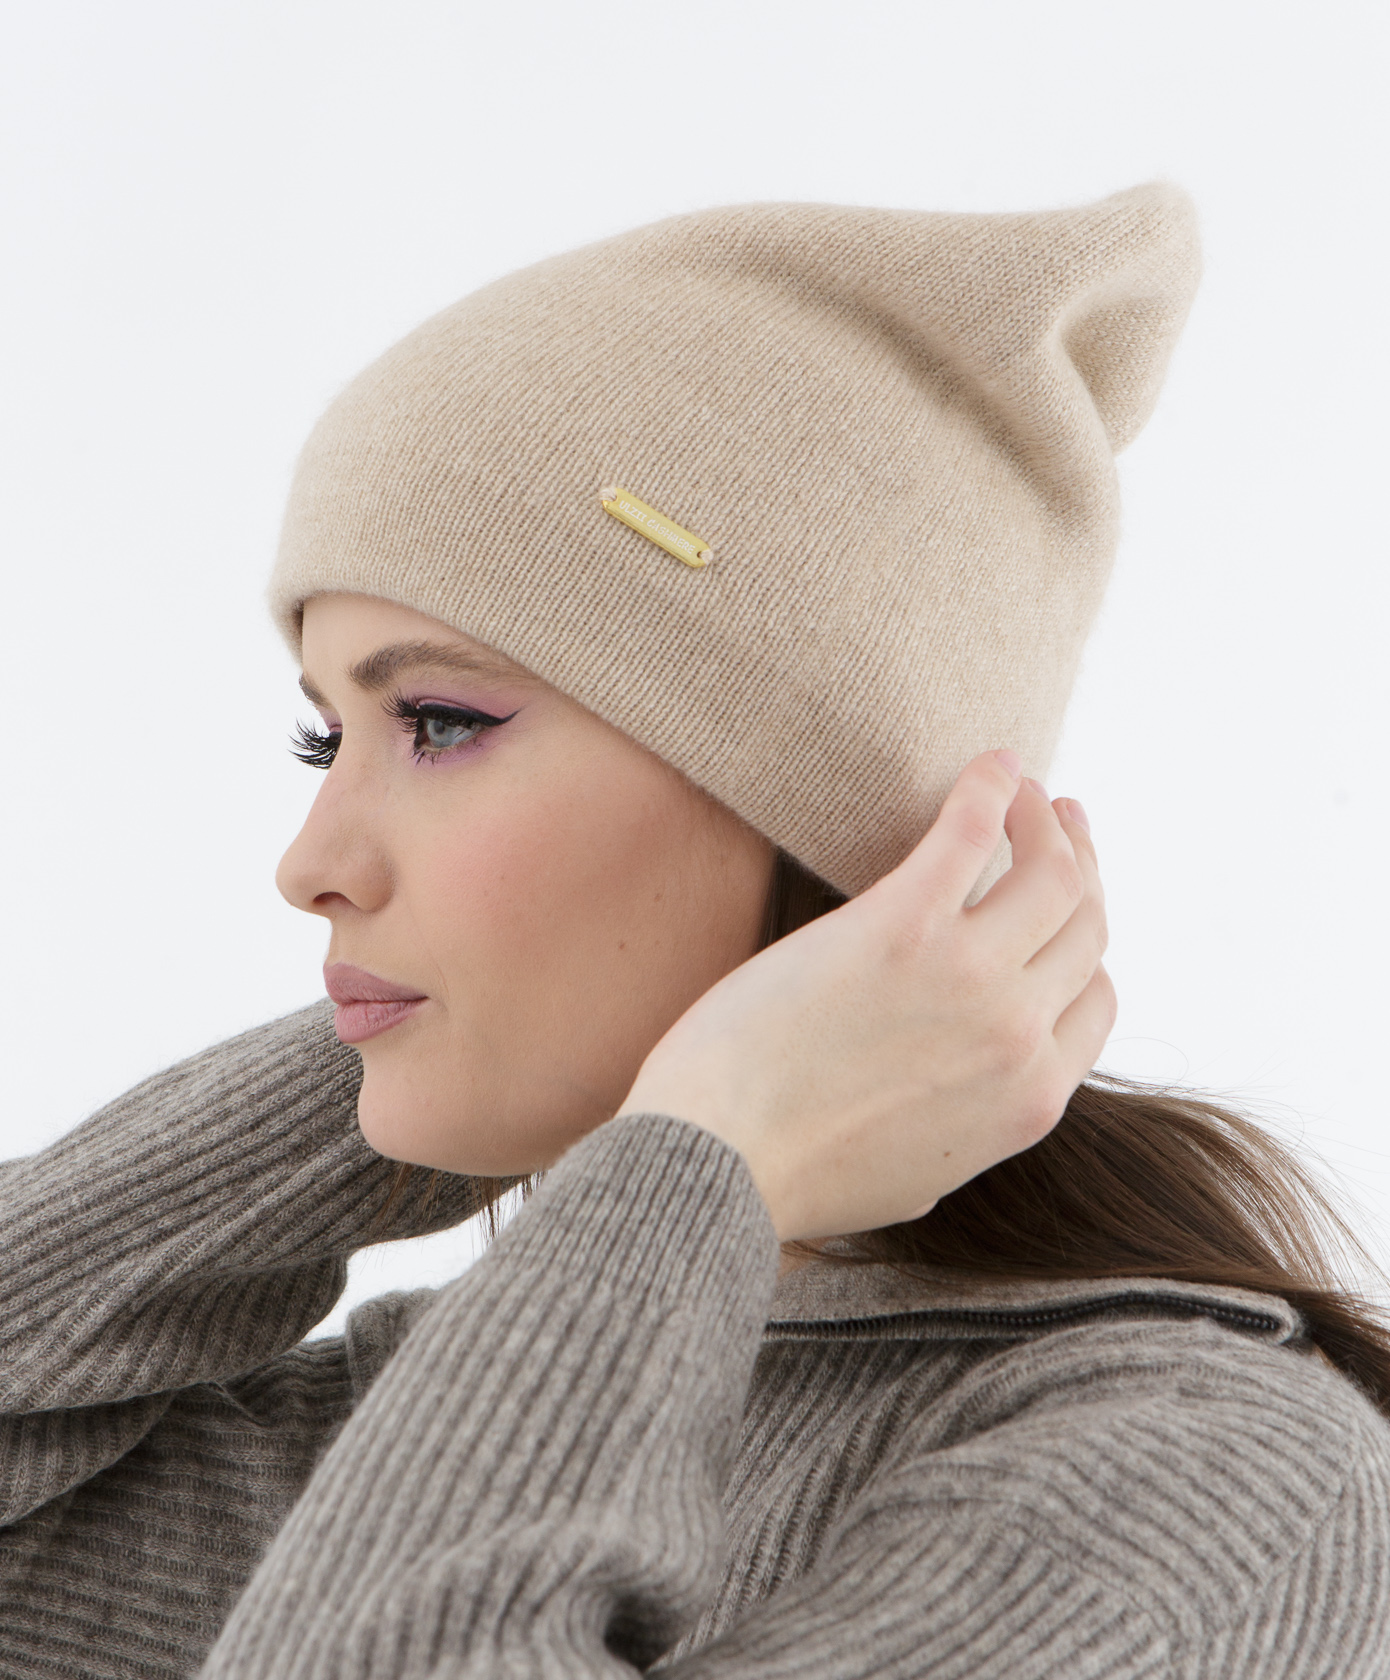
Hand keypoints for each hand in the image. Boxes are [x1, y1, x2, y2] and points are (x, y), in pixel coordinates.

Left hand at [615, 750, 1114, 1241]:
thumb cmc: (792, 1170)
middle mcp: (1019, 1035)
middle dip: (1081, 863)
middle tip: (1060, 821)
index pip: (1096, 998)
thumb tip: (970, 1086)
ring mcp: (970, 976)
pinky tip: (991, 766)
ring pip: (1054, 871)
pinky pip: (974, 831)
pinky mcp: (905, 922)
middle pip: (1085, 924)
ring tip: (1025, 790)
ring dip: (1048, 818)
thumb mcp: (921, 1172)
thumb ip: (969, 1123)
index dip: (1082, 943)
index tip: (1060, 906)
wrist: (719, 1158)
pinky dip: (993, 788)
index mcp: (1030, 1101)